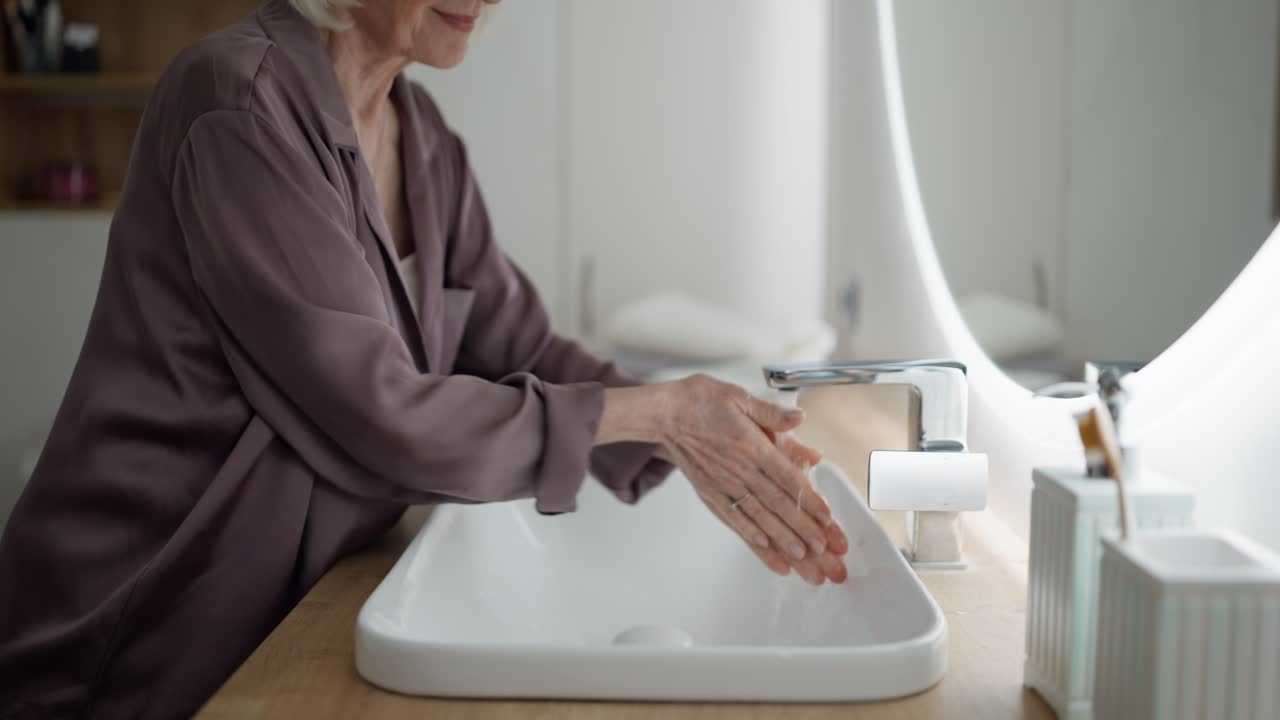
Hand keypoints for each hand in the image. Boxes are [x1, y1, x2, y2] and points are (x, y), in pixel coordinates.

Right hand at [656, 375, 848, 584]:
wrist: (663, 414)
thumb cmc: (700, 402)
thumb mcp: (739, 397)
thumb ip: (770, 413)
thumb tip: (798, 418)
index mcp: (750, 445)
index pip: (787, 478)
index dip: (809, 499)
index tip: (826, 517)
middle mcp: (738, 470)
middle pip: (777, 503)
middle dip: (802, 528)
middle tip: (822, 548)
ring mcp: (723, 485)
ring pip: (757, 516)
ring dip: (780, 538)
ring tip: (800, 556)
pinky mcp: (709, 493)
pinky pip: (731, 518)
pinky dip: (748, 535)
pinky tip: (763, 546)